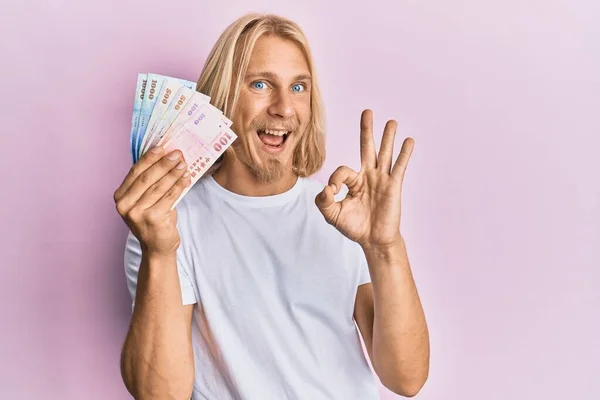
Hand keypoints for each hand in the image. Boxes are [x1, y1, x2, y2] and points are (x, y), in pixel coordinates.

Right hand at [113, 147, 190, 256]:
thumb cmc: (154, 219)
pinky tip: (186, 178)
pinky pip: (169, 197)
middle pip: (146, 178)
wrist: (158, 247)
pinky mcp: (151, 219)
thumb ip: (150, 182)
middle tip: (177, 153)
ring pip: (158, 187)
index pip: (135, 172)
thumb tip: (165, 157)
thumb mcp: (146, 200)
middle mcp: (124, 205)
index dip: (149, 158)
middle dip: (163, 163)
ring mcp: (136, 213)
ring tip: (184, 164)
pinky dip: (179, 186)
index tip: (162, 147)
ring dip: (173, 173)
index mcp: (120, 196)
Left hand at [315, 109, 413, 248]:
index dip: (336, 180)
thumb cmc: (354, 227)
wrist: (373, 241)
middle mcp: (368, 176)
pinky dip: (404, 154)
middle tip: (367, 112)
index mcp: (353, 182)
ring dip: (388, 137)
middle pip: (367, 148)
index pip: (342, 171)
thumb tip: (325, 188)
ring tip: (391, 121)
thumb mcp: (332, 215)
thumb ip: (323, 202)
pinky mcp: (394, 186)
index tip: (333, 192)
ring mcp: (382, 180)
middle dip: (366, 130)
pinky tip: (408, 141)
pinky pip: (399, 167)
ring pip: (384, 154)